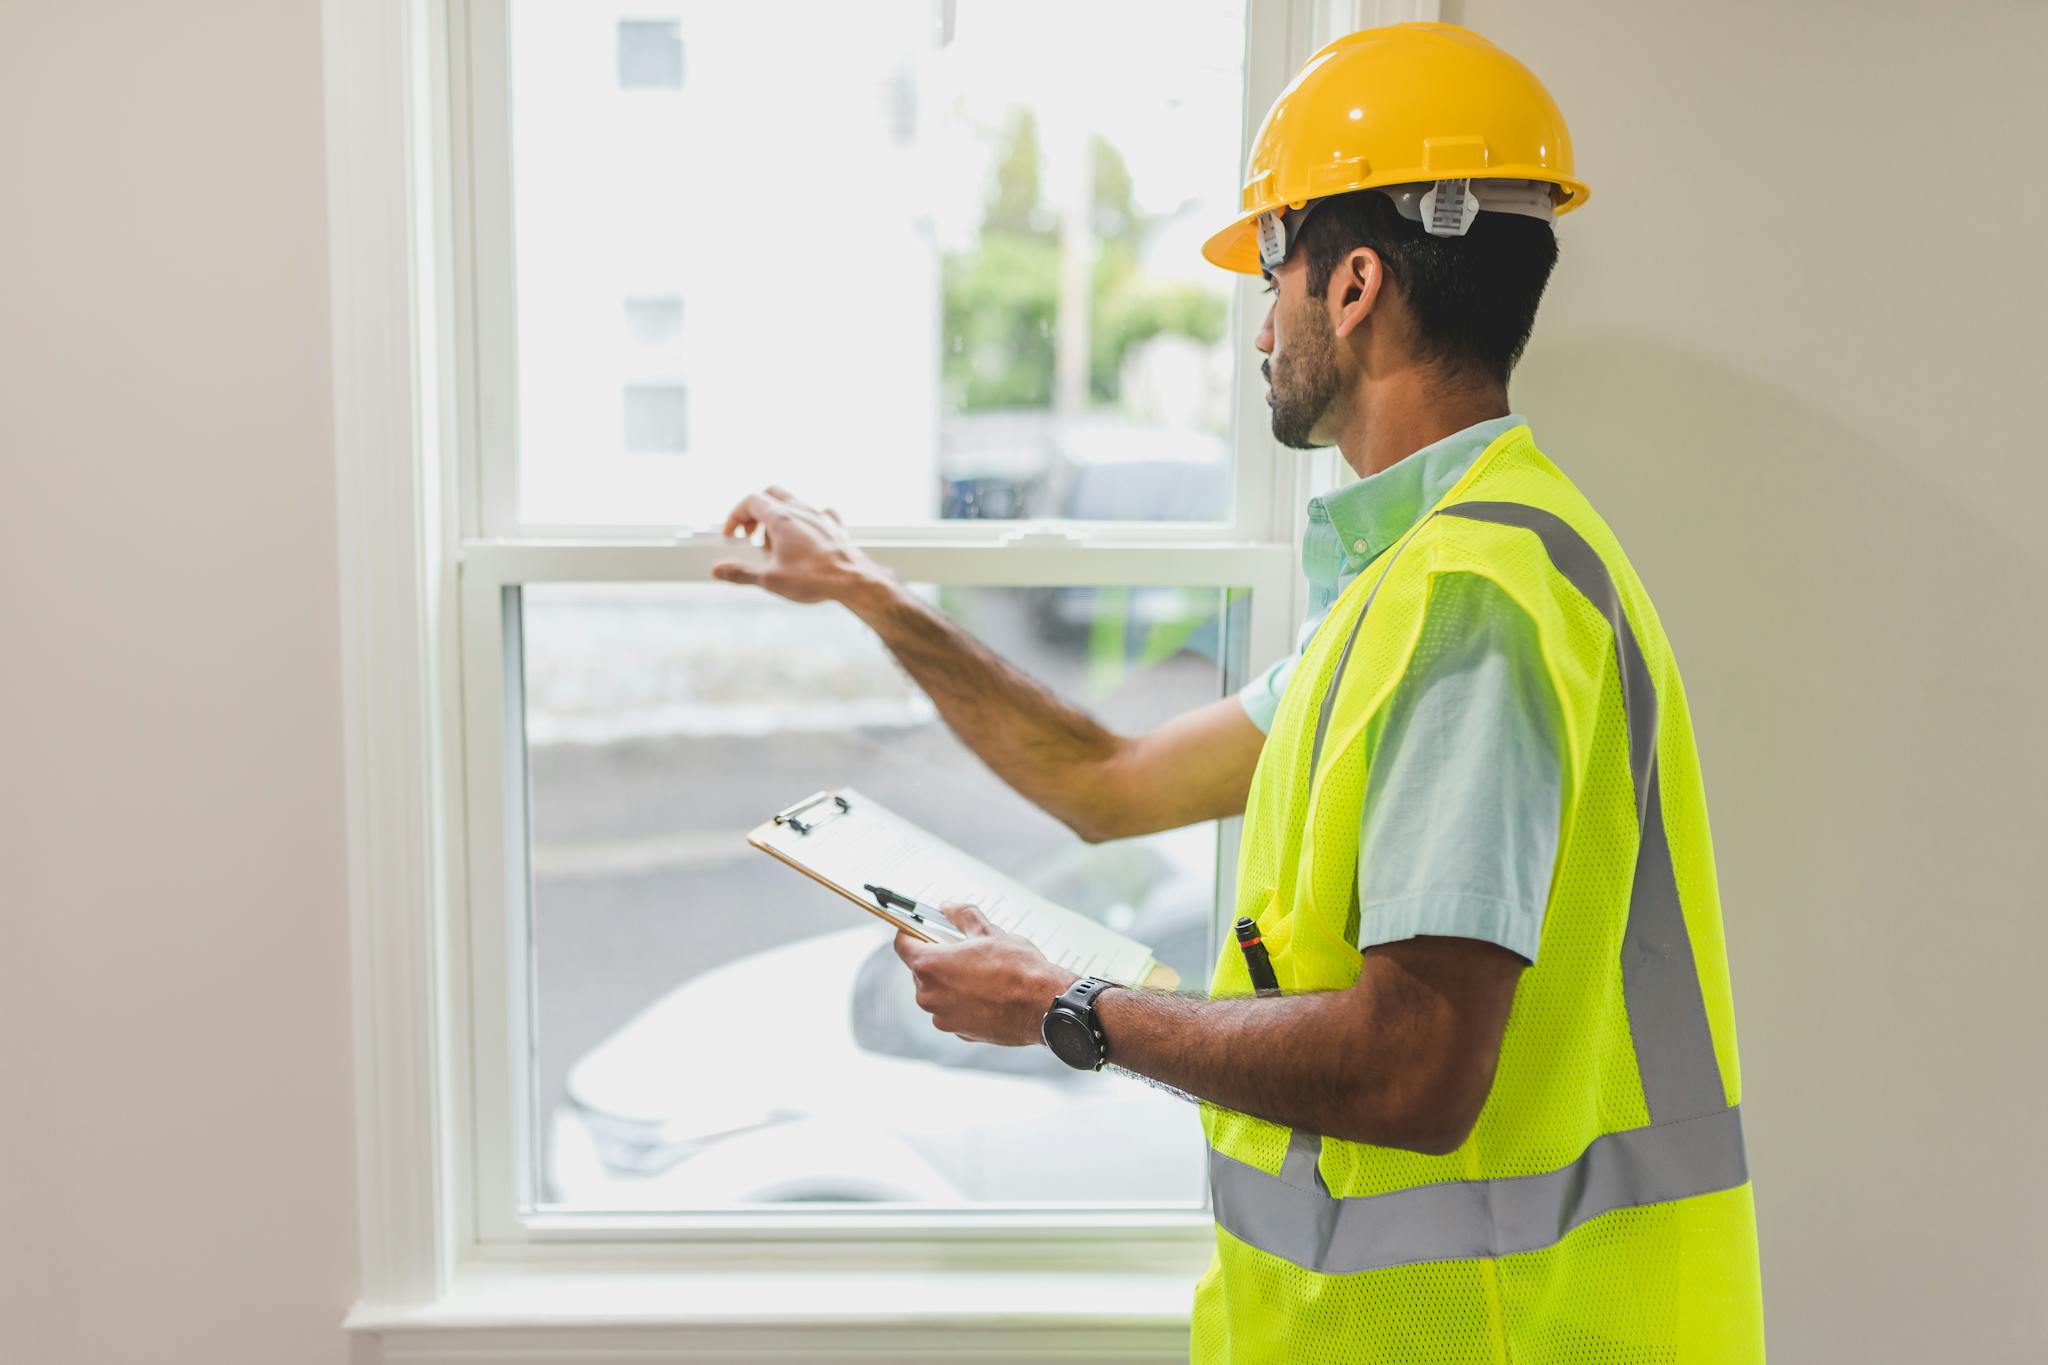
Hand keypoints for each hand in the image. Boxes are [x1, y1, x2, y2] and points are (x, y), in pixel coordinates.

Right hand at [710, 486, 888, 605]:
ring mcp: (820, 515)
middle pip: (771, 493)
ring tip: (774, 544)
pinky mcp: (835, 526)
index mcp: (781, 518)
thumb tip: (717, 570)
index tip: (731, 537)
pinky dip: (805, 521)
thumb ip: (741, 572)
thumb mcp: (770, 580)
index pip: (750, 501)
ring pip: (793, 501)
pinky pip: (818, 513)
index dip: (734, 517)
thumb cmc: (814, 579)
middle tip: (750, 535)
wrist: (855, 581)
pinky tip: (805, 538)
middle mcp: (801, 509)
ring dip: (778, 517)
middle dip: (755, 511)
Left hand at [893, 904, 1077, 1046]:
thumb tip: (948, 908)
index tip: (920, 928)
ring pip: (938, 992)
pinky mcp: (959, 1032)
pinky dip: (964, 1002)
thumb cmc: (1018, 969)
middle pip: (921, 970)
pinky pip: (953, 1011)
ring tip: (981, 972)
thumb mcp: (989, 932)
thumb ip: (963, 917)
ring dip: (951, 982)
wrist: (1043, 1005)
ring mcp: (943, 1017)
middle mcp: (929, 995)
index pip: (903, 944)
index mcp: (930, 966)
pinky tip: (988, 993)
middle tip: (963, 949)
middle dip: (938, 958)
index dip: (911, 933)